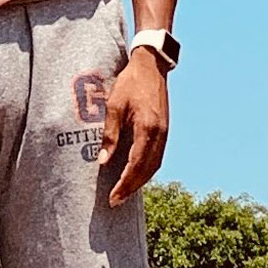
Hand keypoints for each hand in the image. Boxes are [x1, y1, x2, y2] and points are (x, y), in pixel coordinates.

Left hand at [100, 50, 169, 206]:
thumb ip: (110, 135)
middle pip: (147, 170)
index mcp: (147, 128)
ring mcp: (165, 133)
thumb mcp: (114, 105)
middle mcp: (160, 134)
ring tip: (125, 192)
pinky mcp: (165, 130)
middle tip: (116, 201)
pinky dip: (147, 170)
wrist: (151, 65)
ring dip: (140, 181)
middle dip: (132, 188)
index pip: (136, 164)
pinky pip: (157, 157)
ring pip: (155, 166)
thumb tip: (103, 161)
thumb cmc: (130, 83)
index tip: (113, 197)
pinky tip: (136, 174)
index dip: (125, 183)